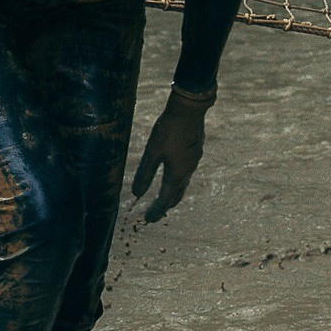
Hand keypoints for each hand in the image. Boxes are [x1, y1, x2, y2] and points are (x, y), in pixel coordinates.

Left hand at [131, 85, 214, 222]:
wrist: (189, 109)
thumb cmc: (168, 130)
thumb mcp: (152, 153)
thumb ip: (144, 174)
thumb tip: (136, 195)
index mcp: (177, 174)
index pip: (166, 199)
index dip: (156, 210)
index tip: (148, 220)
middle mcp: (188, 170)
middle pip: (177, 194)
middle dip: (165, 205)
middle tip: (155, 214)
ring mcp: (193, 161)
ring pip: (182, 183)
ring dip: (173, 193)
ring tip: (164, 199)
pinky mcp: (195, 151)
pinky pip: (186, 172)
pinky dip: (177, 181)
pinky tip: (174, 174)